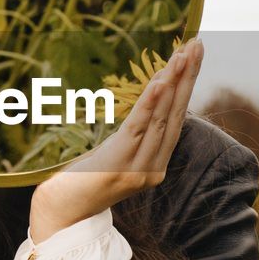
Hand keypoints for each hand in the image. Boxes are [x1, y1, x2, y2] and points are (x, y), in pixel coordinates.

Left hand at [29, 36, 203, 242]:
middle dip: (188, 76)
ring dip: (173, 83)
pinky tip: (160, 83)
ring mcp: (139, 168)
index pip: (177, 117)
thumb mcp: (116, 154)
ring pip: (161, 118)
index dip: (187, 85)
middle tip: (197, 44)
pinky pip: (138, 128)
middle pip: (175, 114)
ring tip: (182, 54)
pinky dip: (150, 104)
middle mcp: (153, 167)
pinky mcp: (119, 164)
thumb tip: (149, 101)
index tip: (194, 54)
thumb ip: (135, 135)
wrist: (61, 214)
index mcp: (156, 163)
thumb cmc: (83, 182)